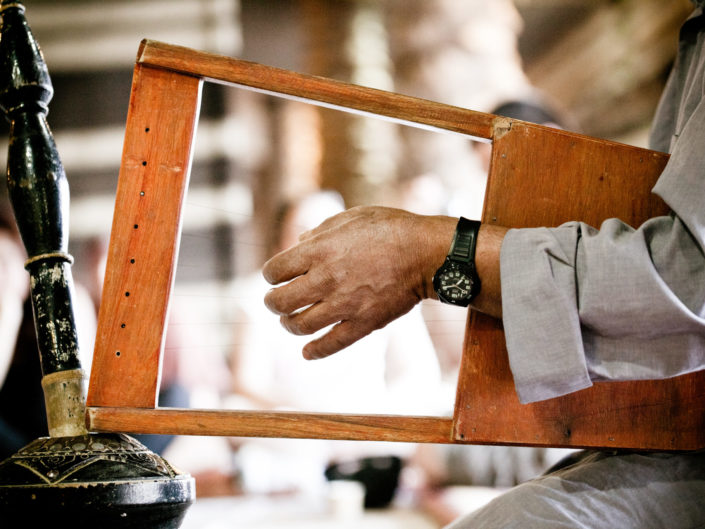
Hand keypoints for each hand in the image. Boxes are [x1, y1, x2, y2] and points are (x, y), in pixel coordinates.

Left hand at [262, 206, 456, 359]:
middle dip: (272, 302)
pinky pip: (331, 345)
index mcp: (319, 250)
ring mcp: (343, 304)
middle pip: (280, 302)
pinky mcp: (363, 323)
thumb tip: (299, 243)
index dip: (270, 275)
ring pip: (299, 325)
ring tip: (290, 321)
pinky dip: (315, 351)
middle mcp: (325, 279)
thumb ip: (320, 232)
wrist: (426, 252)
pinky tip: (306, 352)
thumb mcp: (351, 217)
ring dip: (289, 324)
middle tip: (275, 301)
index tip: (276, 277)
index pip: (274, 271)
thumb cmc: (390, 228)